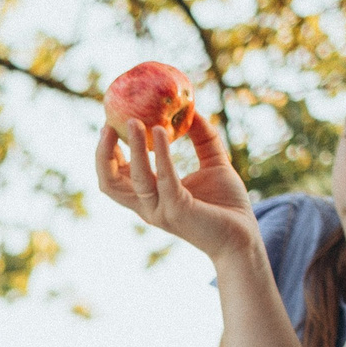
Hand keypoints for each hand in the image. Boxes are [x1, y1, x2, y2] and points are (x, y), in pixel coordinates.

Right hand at [96, 112, 258, 268]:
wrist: (242, 237)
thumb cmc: (226, 204)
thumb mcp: (214, 162)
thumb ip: (203, 137)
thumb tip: (194, 110)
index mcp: (148, 196)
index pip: (114, 176)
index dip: (106, 152)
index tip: (112, 123)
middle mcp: (147, 206)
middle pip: (108, 182)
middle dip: (103, 153)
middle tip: (110, 123)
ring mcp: (159, 210)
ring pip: (133, 178)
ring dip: (133, 148)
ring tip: (136, 120)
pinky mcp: (177, 210)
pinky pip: (164, 178)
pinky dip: (161, 154)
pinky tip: (162, 131)